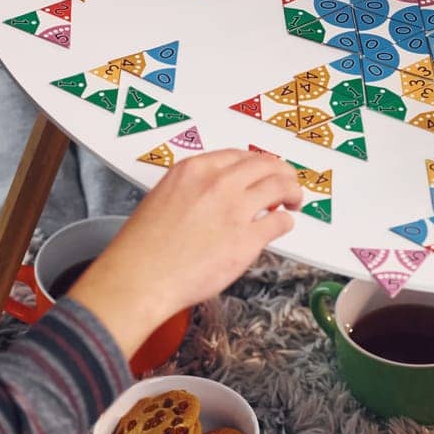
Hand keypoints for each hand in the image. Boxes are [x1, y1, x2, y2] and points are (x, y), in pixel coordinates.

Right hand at [67, 150, 300, 358]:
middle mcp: (217, 183)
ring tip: (293, 201)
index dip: (257, 163)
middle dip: (282, 172)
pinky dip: (285, 222)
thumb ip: (195, 188)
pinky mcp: (247, 239)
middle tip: (288, 183)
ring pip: (280, 186)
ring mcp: (235, 209)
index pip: (239, 155)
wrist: (140, 278)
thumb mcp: (164, 197)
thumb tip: (221, 193)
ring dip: (291, 192)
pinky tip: (282, 225)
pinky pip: (279, 222)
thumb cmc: (144, 247)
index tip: (263, 170)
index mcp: (194, 169)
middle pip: (266, 165)